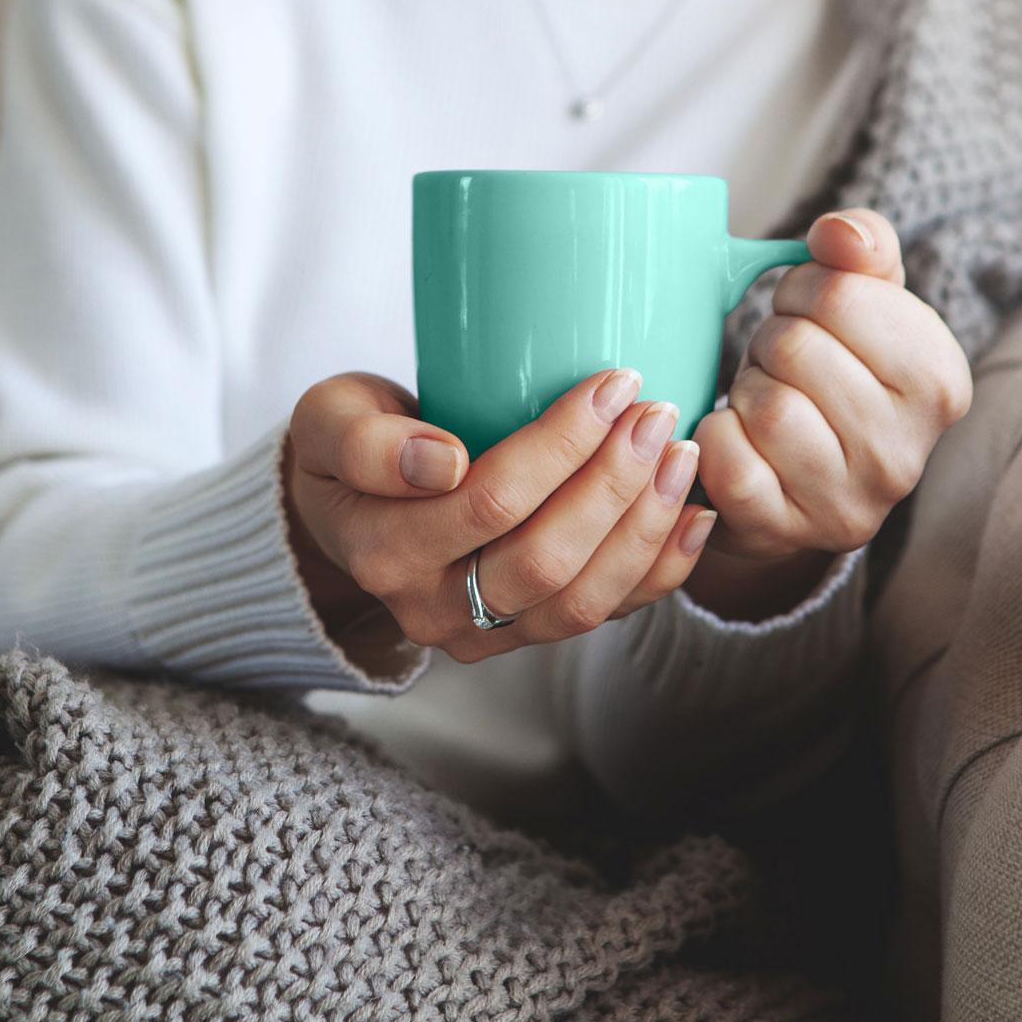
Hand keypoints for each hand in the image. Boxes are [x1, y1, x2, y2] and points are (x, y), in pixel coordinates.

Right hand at [285, 369, 714, 664]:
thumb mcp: (329, 421)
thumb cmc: (349, 445)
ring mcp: (482, 633)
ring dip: (645, 527)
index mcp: (383, 551)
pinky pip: (605, 616)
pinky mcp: (524, 637)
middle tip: (656, 414)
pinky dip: (659, 568)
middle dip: (614, 484)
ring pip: (581, 601)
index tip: (611, 384)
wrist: (348, 509)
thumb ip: (366, 439)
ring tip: (680, 454)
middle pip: (545, 560)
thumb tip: (442, 464)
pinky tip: (692, 514)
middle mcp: (432, 608)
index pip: (489, 502)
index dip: (562, 446)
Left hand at [687, 209, 972, 618]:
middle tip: (778, 362)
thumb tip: (839, 235)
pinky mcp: (782, 532)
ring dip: (745, 389)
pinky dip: (714, 435)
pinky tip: (736, 437)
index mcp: (939, 382)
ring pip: (767, 406)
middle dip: (770, 340)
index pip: (842, 293)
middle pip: (797, 348)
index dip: (803, 289)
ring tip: (764, 400)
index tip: (807, 312)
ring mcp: (846, 503)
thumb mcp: (864, 302)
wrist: (795, 483)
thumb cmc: (830, 375)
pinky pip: (728, 458)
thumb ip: (863, 247)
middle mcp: (905, 454)